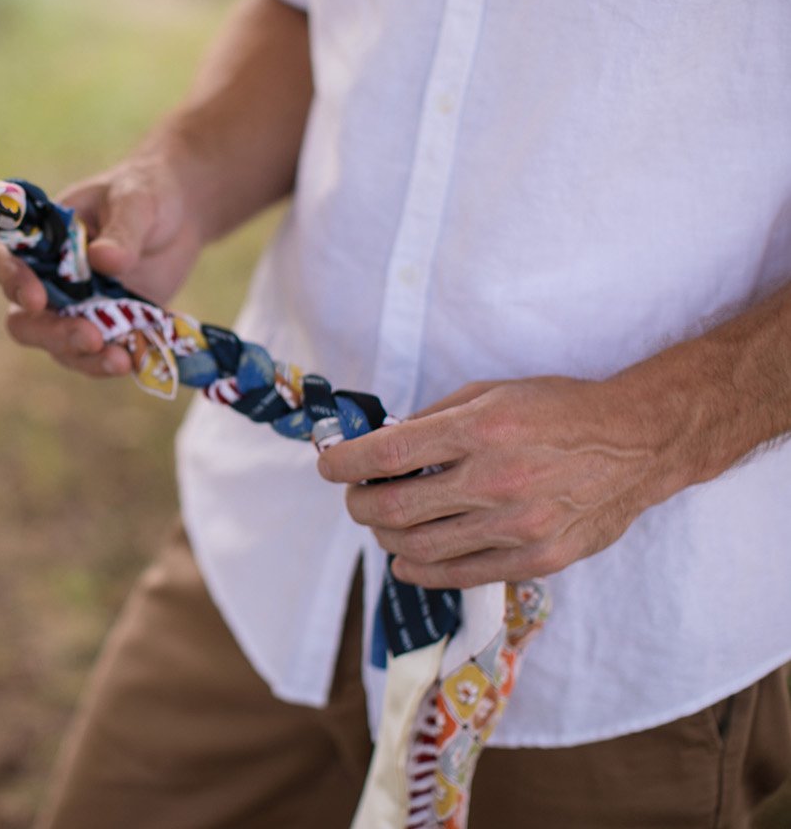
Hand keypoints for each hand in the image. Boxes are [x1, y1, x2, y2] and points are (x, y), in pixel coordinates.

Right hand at [0, 152, 205, 377]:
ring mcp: (77, 309)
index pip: (9, 266)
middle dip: (52, 334)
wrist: (181, 215)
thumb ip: (121, 231)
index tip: (37, 299)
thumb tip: (104, 260)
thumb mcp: (136, 201)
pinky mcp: (107, 327)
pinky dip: (110, 363)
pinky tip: (132, 362)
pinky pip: (97, 355)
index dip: (15, 284)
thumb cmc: (146, 193)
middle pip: (26, 320)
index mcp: (41, 241)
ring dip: (84, 357)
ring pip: (61, 346)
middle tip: (89, 337)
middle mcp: (50, 281)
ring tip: (120, 360)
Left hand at [317, 376, 691, 587]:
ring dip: (385, 537)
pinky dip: (420, 570)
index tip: (329, 466)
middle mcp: (497, 479)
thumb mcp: (492, 393)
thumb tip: (379, 445)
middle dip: (359, 504)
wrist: (638, 444)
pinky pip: (460, 575)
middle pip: (395, 508)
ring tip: (382, 523)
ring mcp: (519, 526)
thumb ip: (434, 420)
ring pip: (420, 548)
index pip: (389, 454)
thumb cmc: (560, 411)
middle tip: (355, 496)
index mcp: (481, 429)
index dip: (345, 464)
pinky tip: (406, 558)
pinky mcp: (538, 559)